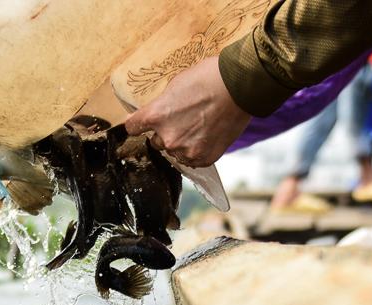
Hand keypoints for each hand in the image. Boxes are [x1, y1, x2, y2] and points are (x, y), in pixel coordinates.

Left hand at [125, 56, 250, 166]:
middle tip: (184, 119)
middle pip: (156, 142)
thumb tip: (155, 115)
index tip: (139, 125)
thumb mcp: (175, 86)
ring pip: (175, 152)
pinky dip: (197, 149)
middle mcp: (168, 138)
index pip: (132, 128)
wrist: (239, 87)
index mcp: (155, 115)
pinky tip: (207, 134)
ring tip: (199, 126)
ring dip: (182, 143)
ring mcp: (186, 151)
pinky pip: (192, 159)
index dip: (137, 124)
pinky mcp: (204, 158)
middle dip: (166, 132)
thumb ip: (161, 105)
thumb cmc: (208, 79)